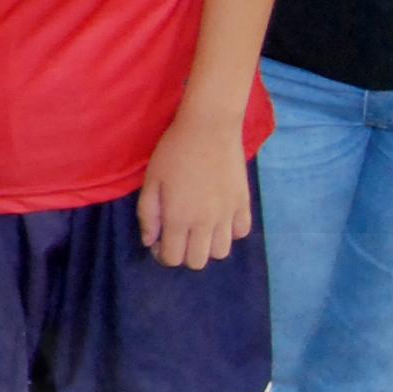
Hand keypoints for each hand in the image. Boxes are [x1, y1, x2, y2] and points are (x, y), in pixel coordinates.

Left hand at [133, 107, 252, 269]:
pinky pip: (241, 232)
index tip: (160, 239)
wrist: (209, 129)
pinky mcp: (244, 204)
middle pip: (198, 262)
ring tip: (199, 227)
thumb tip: (150, 241)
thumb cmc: (173, 152)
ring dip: (208, 246)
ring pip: (221, 252)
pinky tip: (219, 218)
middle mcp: (205, 223)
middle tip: (178, 235)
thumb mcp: (151, 182)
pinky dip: (230, 231)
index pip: (173, 258)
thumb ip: (148, 214)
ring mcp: (228, 215)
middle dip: (184, 254)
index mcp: (178, 218)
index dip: (162, 254)